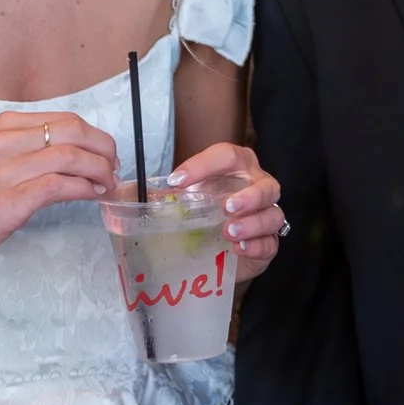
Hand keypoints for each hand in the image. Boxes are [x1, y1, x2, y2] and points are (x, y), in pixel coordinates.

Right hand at [0, 111, 117, 272]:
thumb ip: (25, 150)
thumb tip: (70, 157)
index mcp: (5, 126)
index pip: (66, 120)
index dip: (95, 137)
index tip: (106, 154)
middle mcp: (8, 141)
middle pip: (75, 131)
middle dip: (105, 149)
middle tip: (114, 169)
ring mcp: (8, 169)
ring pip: (72, 156)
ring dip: (100, 171)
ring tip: (107, 186)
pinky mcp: (10, 200)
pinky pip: (60, 186)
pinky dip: (84, 189)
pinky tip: (91, 196)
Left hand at [169, 141, 285, 282]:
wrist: (219, 248)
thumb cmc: (207, 214)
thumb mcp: (189, 199)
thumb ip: (169, 193)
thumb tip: (130, 194)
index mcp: (237, 169)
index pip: (227, 156)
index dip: (204, 164)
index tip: (177, 180)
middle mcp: (257, 188)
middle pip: (266, 185)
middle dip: (249, 196)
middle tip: (226, 207)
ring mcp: (266, 216)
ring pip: (273, 214)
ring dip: (252, 223)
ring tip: (229, 232)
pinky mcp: (268, 243)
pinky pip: (271, 243)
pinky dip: (255, 245)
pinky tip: (239, 248)